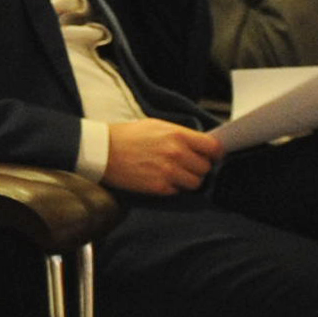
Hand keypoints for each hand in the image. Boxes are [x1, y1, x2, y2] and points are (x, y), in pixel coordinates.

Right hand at [101, 118, 218, 195]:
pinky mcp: (158, 187)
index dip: (214, 153)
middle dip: (198, 167)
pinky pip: (178, 191)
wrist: (102, 150)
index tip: (211, 156)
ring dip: (188, 179)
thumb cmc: (126, 136)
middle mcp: (176, 153)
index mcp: (177, 135)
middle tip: (186, 164)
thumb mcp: (157, 125)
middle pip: (206, 167)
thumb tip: (201, 144)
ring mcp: (168, 172)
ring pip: (195, 182)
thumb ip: (181, 135)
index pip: (213, 148)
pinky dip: (173, 187)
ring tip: (174, 173)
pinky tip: (160, 178)